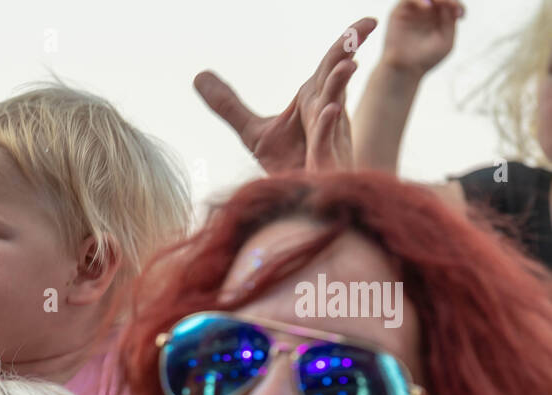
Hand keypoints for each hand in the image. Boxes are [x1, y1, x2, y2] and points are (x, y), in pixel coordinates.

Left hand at [196, 17, 376, 172]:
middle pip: (336, 75)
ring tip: (347, 65)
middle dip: (348, 52)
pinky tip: (329, 110)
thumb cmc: (287, 163)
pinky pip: (326, 141)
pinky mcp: (325, 162)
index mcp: (315, 99)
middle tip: (364, 27)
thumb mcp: (252, 130)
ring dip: (339, 85)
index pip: (331, 63)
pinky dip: (327, 125)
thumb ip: (227, 104)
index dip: (347, 41)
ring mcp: (328, 136)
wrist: (296, 201)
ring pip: (334, 104)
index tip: (368, 21)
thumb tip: (199, 75)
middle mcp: (326, 112)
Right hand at [381, 0, 462, 75]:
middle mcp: (425, 12)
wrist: (405, 70)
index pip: (450, 1)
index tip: (461, 15)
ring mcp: (412, 11)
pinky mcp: (399, 12)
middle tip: (453, 7)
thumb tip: (448, 4)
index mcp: (438, 17)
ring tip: (442, 4)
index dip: (457, 4)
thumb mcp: (446, 40)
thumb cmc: (425, 59)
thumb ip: (450, 21)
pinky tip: (428, 7)